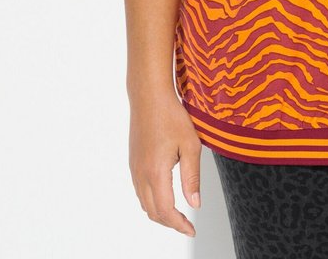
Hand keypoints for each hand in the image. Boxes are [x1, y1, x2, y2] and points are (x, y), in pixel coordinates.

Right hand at [128, 89, 202, 235]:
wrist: (149, 97)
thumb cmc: (171, 116)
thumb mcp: (190, 145)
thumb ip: (192, 177)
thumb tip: (194, 203)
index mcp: (156, 172)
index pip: (166, 210)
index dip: (179, 224)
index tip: (191, 229)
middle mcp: (141, 175)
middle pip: (153, 212)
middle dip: (170, 222)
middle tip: (187, 225)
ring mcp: (134, 169)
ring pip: (145, 203)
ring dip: (160, 213)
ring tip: (178, 214)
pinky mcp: (133, 163)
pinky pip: (140, 192)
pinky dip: (152, 201)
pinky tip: (164, 196)